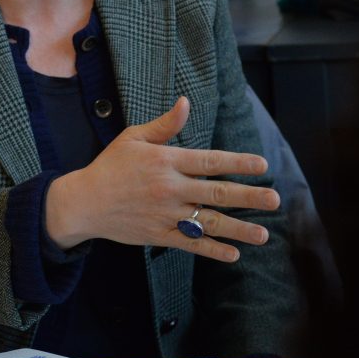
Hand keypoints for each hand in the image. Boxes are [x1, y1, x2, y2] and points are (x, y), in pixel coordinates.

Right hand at [45, 97, 279, 262]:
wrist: (83, 203)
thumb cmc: (110, 166)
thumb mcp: (133, 138)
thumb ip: (164, 125)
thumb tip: (186, 103)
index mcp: (166, 161)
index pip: (210, 161)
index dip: (238, 163)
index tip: (262, 166)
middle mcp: (170, 188)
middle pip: (217, 192)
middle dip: (249, 197)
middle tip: (275, 200)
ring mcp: (165, 214)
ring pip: (209, 222)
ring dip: (238, 229)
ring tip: (263, 235)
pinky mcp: (159, 235)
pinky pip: (191, 244)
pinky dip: (212, 249)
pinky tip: (233, 254)